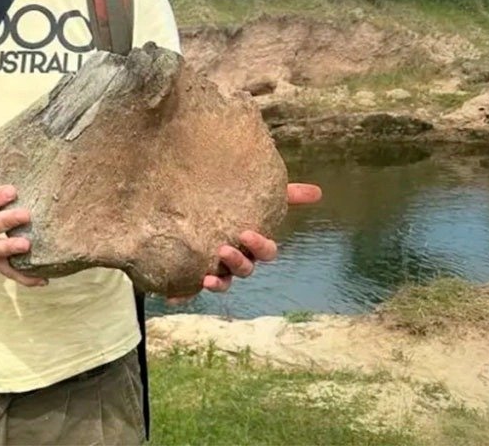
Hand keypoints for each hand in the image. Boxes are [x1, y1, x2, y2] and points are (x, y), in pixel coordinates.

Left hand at [167, 182, 322, 305]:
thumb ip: (286, 194)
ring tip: (206, 278)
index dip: (259, 245)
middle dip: (237, 263)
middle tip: (223, 250)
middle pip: (245, 270)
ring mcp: (217, 269)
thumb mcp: (259, 196)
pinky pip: (190, 289)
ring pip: (223, 283)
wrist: (199, 207)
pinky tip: (170, 298)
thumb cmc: (236, 204)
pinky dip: (183, 294)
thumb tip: (317, 191)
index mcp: (254, 244)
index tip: (246, 233)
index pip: (266, 251)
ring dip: (217, 284)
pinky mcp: (193, 273)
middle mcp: (238, 260)